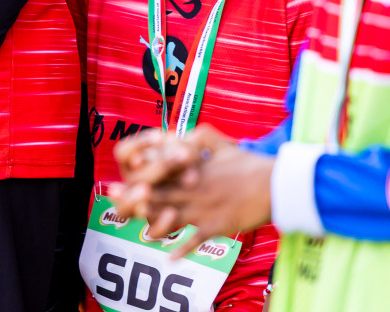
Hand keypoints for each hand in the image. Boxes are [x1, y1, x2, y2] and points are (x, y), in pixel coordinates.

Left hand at [109, 125, 273, 255]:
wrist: (276, 185)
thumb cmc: (248, 163)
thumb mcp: (220, 143)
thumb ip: (198, 136)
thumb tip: (180, 132)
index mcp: (191, 169)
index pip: (159, 170)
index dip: (139, 173)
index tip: (124, 177)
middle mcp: (192, 189)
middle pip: (158, 195)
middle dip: (134, 198)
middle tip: (114, 202)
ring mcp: (203, 209)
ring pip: (170, 216)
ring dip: (151, 222)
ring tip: (136, 227)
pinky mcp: (217, 226)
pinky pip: (196, 240)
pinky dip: (183, 249)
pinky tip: (169, 257)